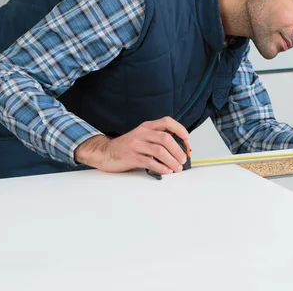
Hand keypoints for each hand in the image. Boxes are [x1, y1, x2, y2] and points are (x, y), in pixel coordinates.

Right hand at [74, 117, 189, 174]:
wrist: (105, 152)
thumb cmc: (126, 146)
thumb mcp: (141, 136)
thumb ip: (156, 138)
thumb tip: (178, 147)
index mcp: (146, 126)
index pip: (166, 122)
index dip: (179, 129)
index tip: (187, 139)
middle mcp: (142, 133)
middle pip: (165, 138)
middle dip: (178, 150)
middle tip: (183, 159)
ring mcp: (136, 145)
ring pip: (160, 151)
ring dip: (172, 161)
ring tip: (177, 168)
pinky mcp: (131, 157)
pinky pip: (150, 162)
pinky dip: (162, 168)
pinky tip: (166, 171)